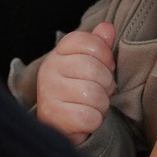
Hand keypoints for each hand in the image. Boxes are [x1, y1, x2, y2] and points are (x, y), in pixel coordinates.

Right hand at [34, 22, 115, 141]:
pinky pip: (88, 116)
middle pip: (94, 69)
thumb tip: (108, 28)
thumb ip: (98, 46)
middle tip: (99, 93)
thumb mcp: (89, 66)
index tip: (106, 67)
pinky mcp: (53, 115)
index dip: (104, 55)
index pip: (88, 41)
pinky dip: (94, 121)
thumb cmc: (79, 95)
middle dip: (106, 85)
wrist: (62, 128)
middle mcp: (49, 69)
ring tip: (91, 107)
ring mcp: (48, 92)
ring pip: (93, 94)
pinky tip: (85, 121)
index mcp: (58, 53)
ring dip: (101, 106)